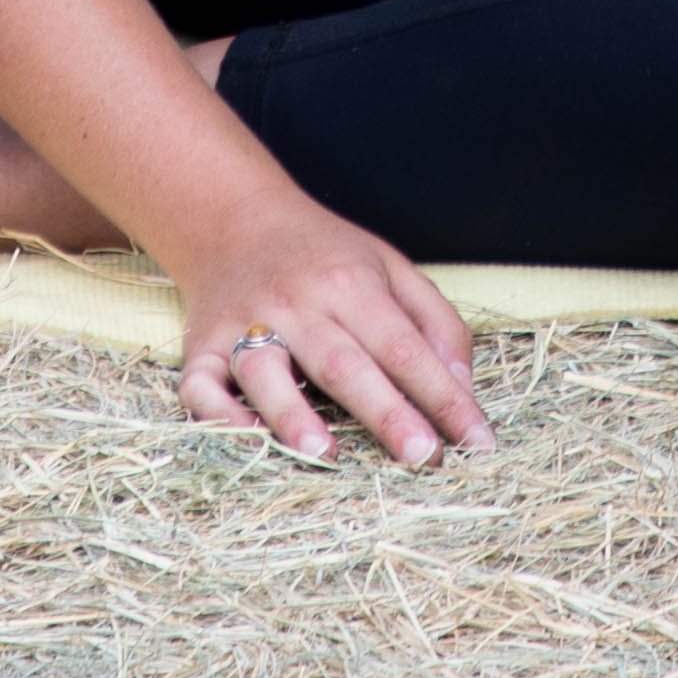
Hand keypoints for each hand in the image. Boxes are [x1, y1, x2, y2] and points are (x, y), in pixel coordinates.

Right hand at [169, 193, 491, 468]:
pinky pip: (199, 385)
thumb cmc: (324, 256)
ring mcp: (242, 325)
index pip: (405, 346)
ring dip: (292, 414)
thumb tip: (463, 389)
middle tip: (423, 458)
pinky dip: (217, 415)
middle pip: (344, 363)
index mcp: (350, 283)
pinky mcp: (199, 348)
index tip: (478, 442)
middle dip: (386, 412)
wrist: (231, 219)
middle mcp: (295, 303)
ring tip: (325, 454)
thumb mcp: (390, 266)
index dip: (444, 396)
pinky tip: (245, 439)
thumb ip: (435, 322)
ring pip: (266, 371)